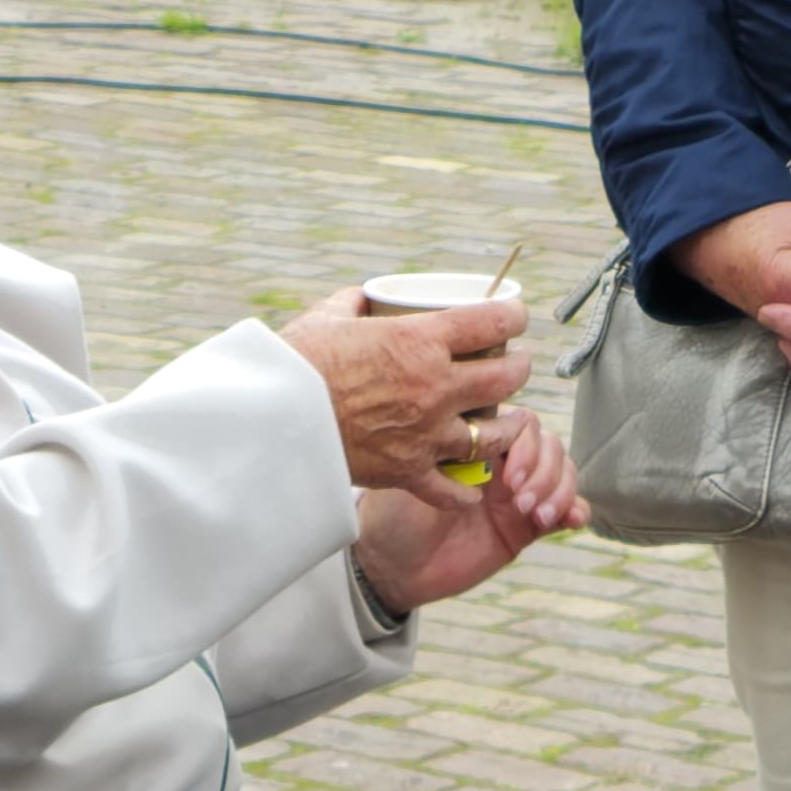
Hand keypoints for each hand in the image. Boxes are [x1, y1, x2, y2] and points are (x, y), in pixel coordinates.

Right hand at [277, 288, 536, 497]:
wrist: (272, 422)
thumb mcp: (326, 319)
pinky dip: (465, 491)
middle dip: (519, 369)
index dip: (514, 316)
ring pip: (494, 434)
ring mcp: (425, 434)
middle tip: (515, 367)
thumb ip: (352, 305)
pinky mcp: (407, 472)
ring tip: (512, 421)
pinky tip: (472, 487)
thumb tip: (364, 300)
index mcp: (420, 341)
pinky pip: (452, 489)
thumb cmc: (295, 367)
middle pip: (506, 378)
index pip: (492, 322)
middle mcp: (434, 387)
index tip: (515, 317)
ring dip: (509, 426)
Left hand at [352, 414, 587, 610]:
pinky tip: (572, 520)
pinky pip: (566, 510)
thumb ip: (451, 449)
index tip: (508, 475)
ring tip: (536, 515)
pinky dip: (576, 510)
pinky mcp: (527, 527)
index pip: (522, 425)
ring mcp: (518, 494)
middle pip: (550, 447)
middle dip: (544, 470)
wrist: (393, 568)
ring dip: (559, 490)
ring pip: (563, 473)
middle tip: (518, 501)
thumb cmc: (395, 517)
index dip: (526, 444)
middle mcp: (503, 464)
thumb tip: (486, 428)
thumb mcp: (416, 474)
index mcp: (478, 445)